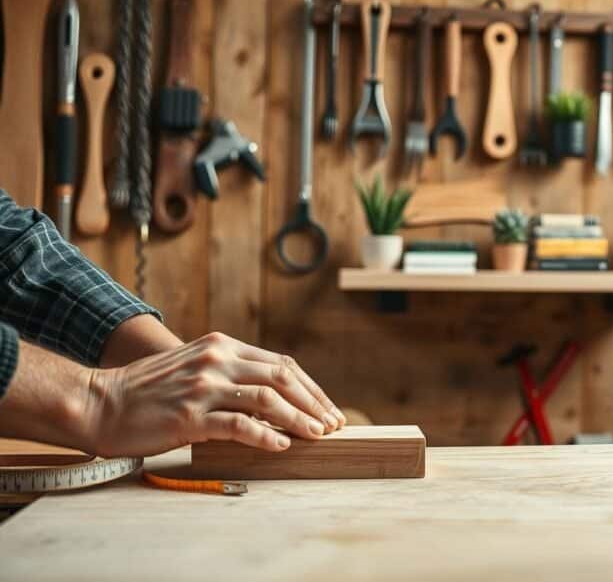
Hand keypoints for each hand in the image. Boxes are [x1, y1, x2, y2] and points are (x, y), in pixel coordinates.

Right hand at [84, 332, 344, 457]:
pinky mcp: (190, 415)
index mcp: (221, 345)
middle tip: (333, 424)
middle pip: (282, 378)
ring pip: (267, 399)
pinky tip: (282, 446)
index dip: (310, 388)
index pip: (281, 364)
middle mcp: (216, 360)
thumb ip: (230, 372)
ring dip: (299, 418)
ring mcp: (204, 387)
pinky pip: (239, 425)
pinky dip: (266, 436)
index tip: (328, 408)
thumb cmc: (149, 390)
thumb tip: (273, 394)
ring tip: (318, 435)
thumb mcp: (195, 366)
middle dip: (314, 402)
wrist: (100, 402)